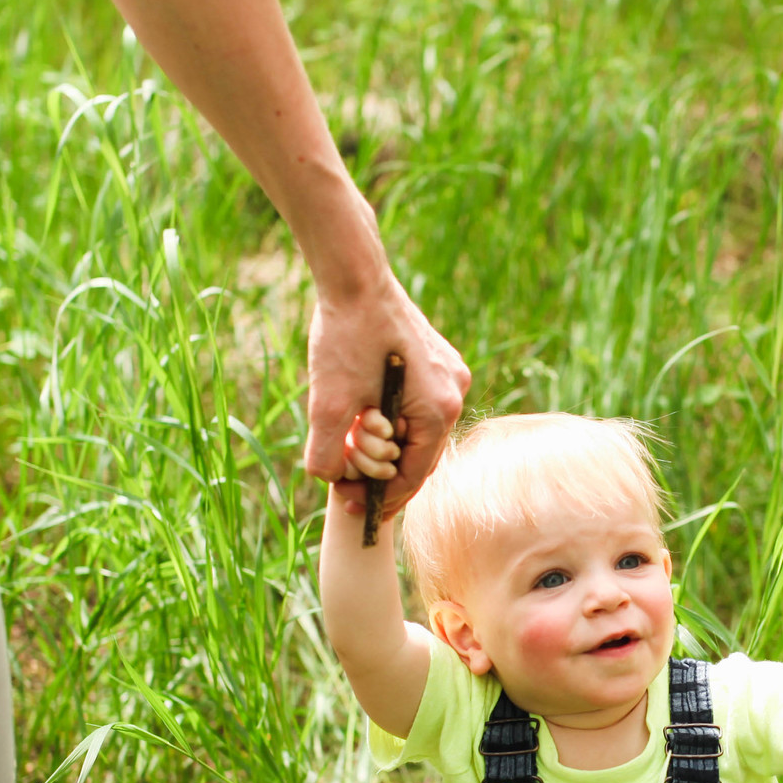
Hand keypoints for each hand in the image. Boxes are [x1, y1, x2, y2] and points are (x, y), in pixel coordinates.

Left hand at [303, 277, 468, 510]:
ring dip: (386, 444)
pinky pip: (417, 405)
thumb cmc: (345, 336)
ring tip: (352, 445)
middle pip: (419, 454)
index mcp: (438, 410)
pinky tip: (365, 417)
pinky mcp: (437, 361)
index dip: (382, 496)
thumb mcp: (329, 404)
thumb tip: (330, 481)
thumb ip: (328, 454)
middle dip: (382, 470)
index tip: (352, 505)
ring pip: (417, 430)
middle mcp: (454, 394)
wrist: (354, 277)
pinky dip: (392, 419)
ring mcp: (449, 375)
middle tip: (347, 481)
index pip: (414, 474)